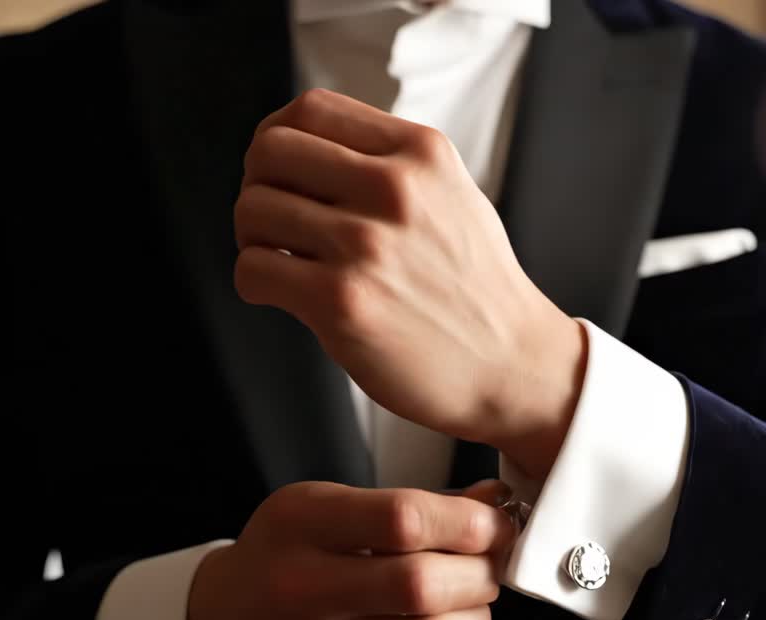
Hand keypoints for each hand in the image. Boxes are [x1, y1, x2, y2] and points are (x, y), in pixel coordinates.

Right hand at [187, 482, 515, 619]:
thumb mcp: (329, 507)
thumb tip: (494, 501)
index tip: (493, 524)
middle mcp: (299, 589)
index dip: (469, 522)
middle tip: (486, 566)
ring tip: (469, 604)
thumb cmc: (288, 555)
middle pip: (421, 584)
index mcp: (301, 524)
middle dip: (479, 572)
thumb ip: (412, 503)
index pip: (403, 519)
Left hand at [232, 89, 586, 479]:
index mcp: (421, 153)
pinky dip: (254, 281)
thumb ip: (392, 162)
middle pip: (270, 150)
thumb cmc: (477, 287)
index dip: (277, 138)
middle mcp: (395, 188)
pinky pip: (252, 270)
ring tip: (279, 260)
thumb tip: (308, 146)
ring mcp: (367, 245)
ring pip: (253, 209)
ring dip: (252, 237)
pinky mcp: (342, 303)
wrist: (513, 364)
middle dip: (257, 184)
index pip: (312, 109)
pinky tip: (283, 294)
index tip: (279, 171)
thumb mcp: (453, 194)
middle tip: (272, 219)